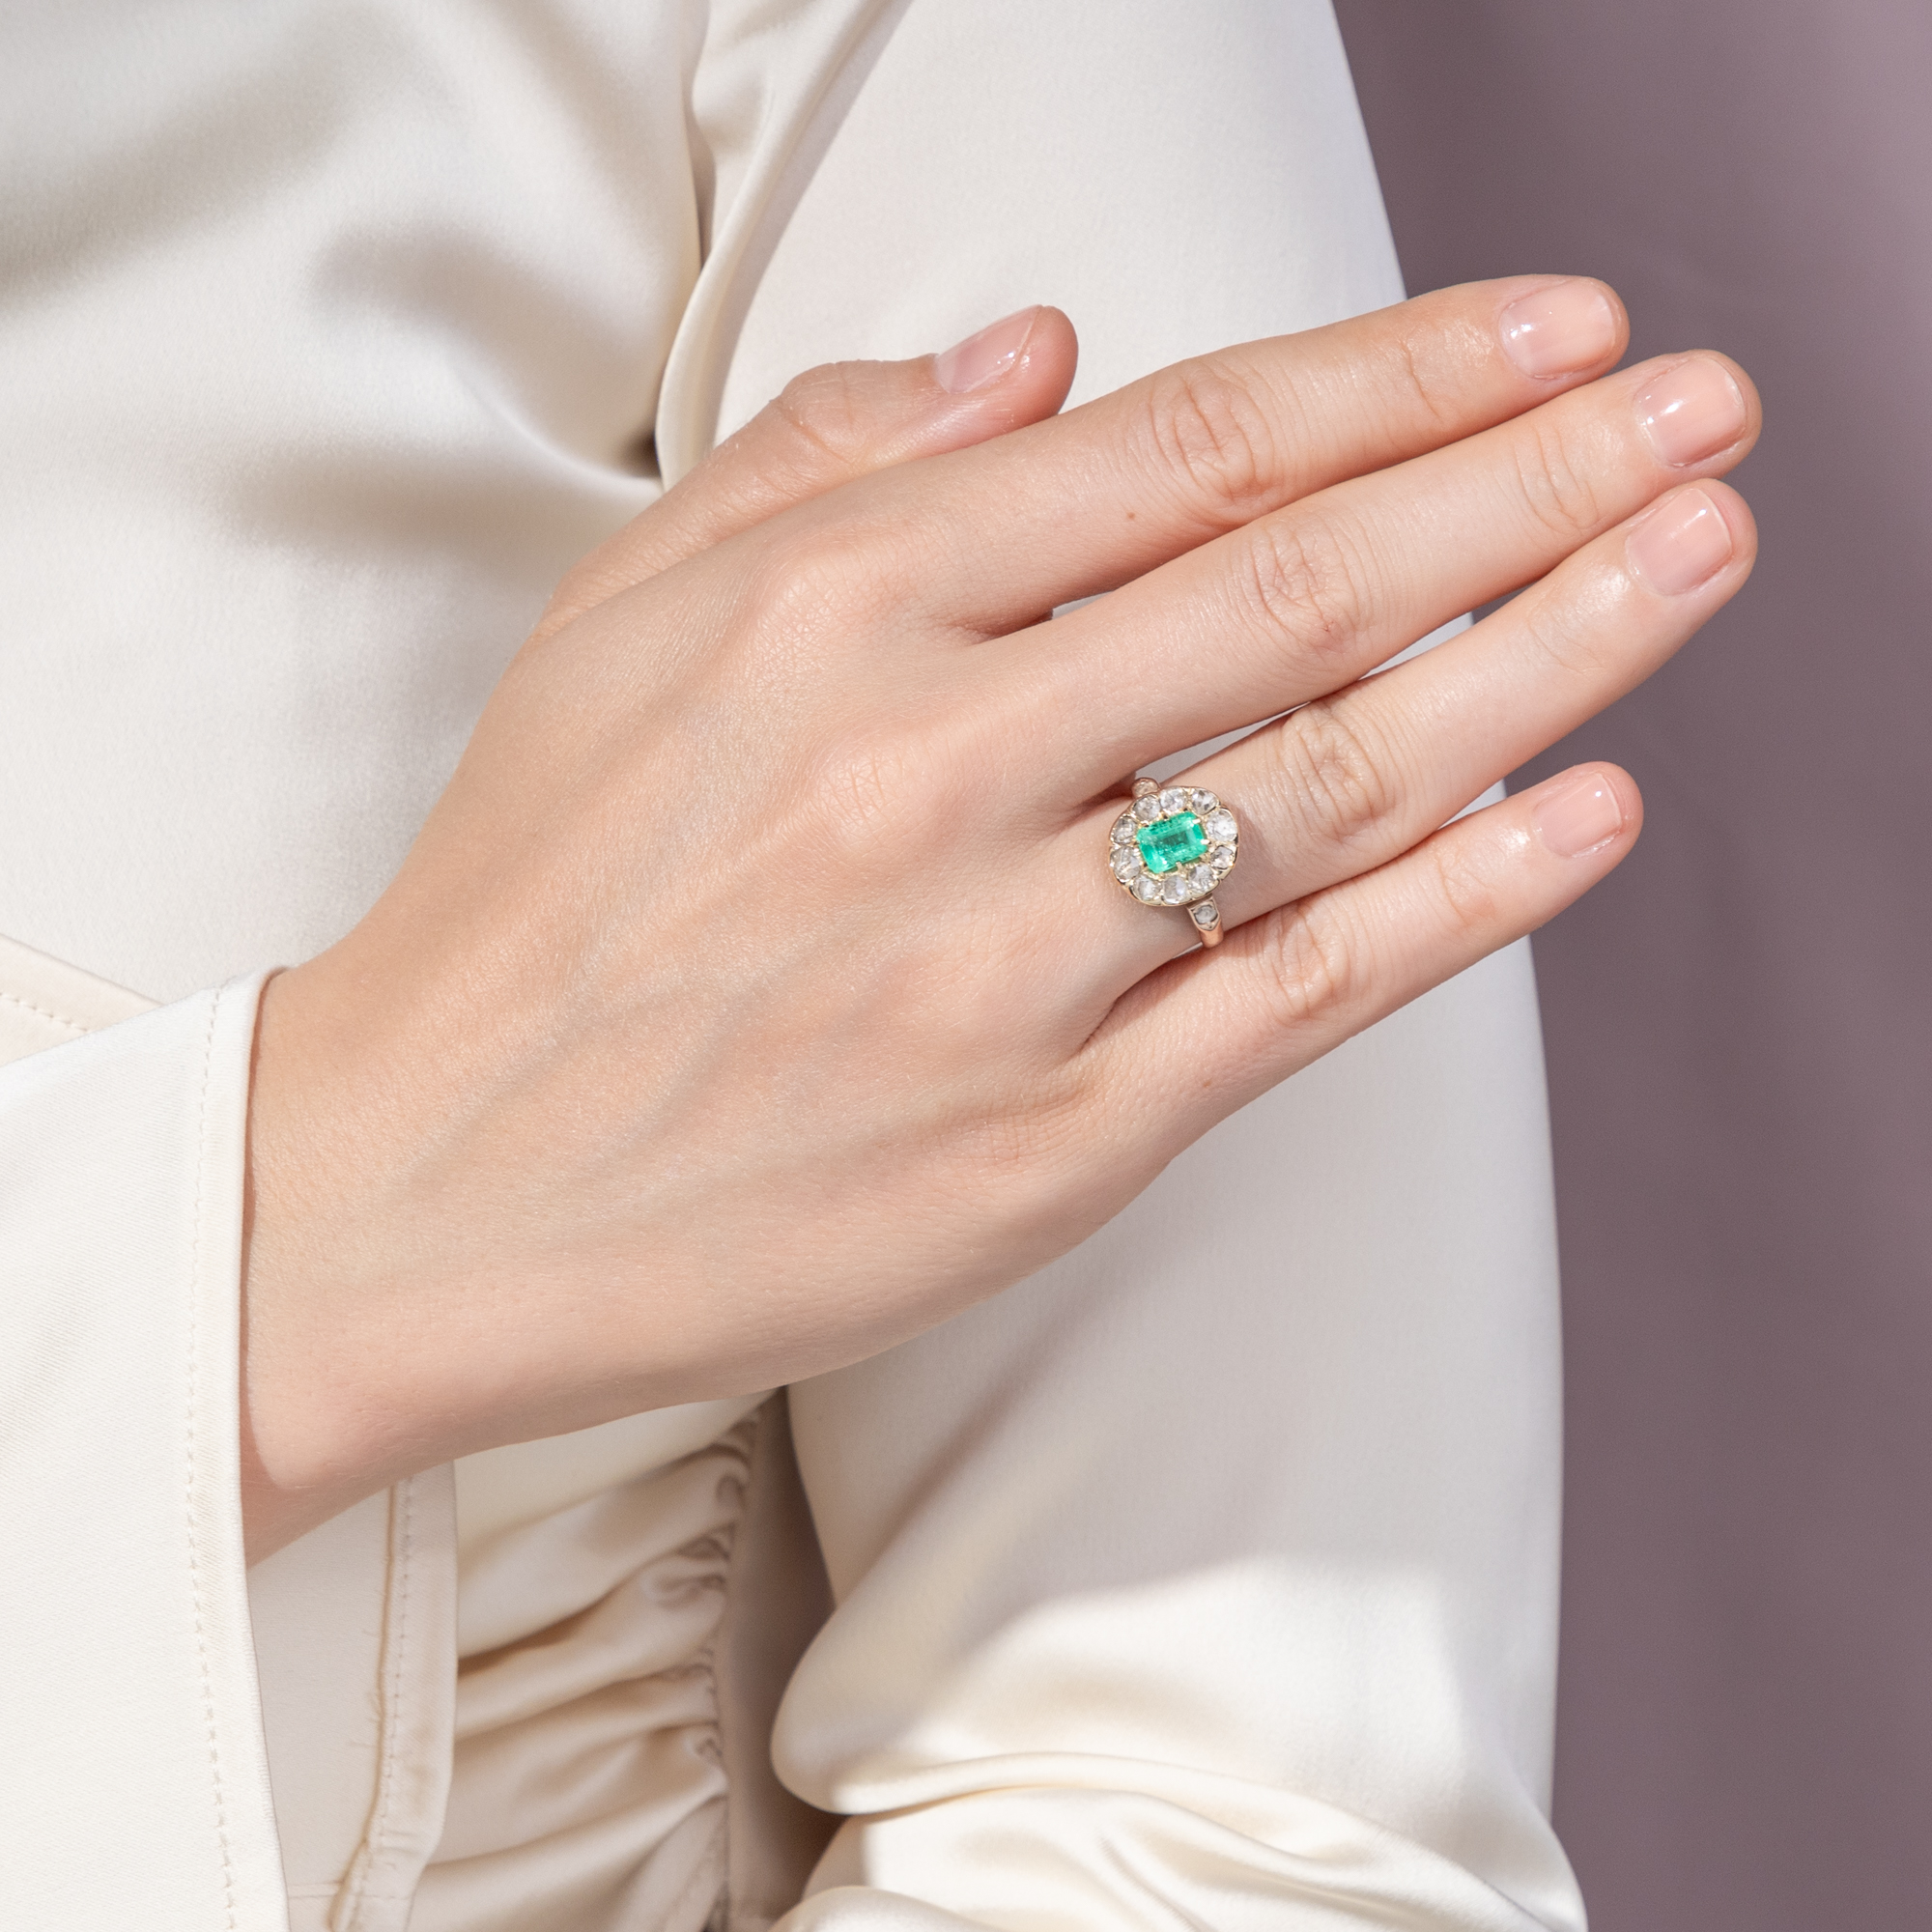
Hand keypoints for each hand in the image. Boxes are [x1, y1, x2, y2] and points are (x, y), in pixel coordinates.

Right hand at [241, 283, 1758, 1556]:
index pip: (1186, 447)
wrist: (427, 1179)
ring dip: (1549, 652)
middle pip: (1302, 584)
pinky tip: (1584, 813)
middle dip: (1536, 476)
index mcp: (835, 606)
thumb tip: (1046, 343)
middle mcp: (931, 763)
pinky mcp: (1043, 1139)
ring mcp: (999, 961)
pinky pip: (1294, 997)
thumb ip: (833, 457)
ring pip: (1336, 778)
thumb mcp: (627, 619)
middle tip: (1705, 410)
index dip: (1400, 374)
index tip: (1560, 330)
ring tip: (1697, 558)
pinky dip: (1461, 903)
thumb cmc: (531, 893)